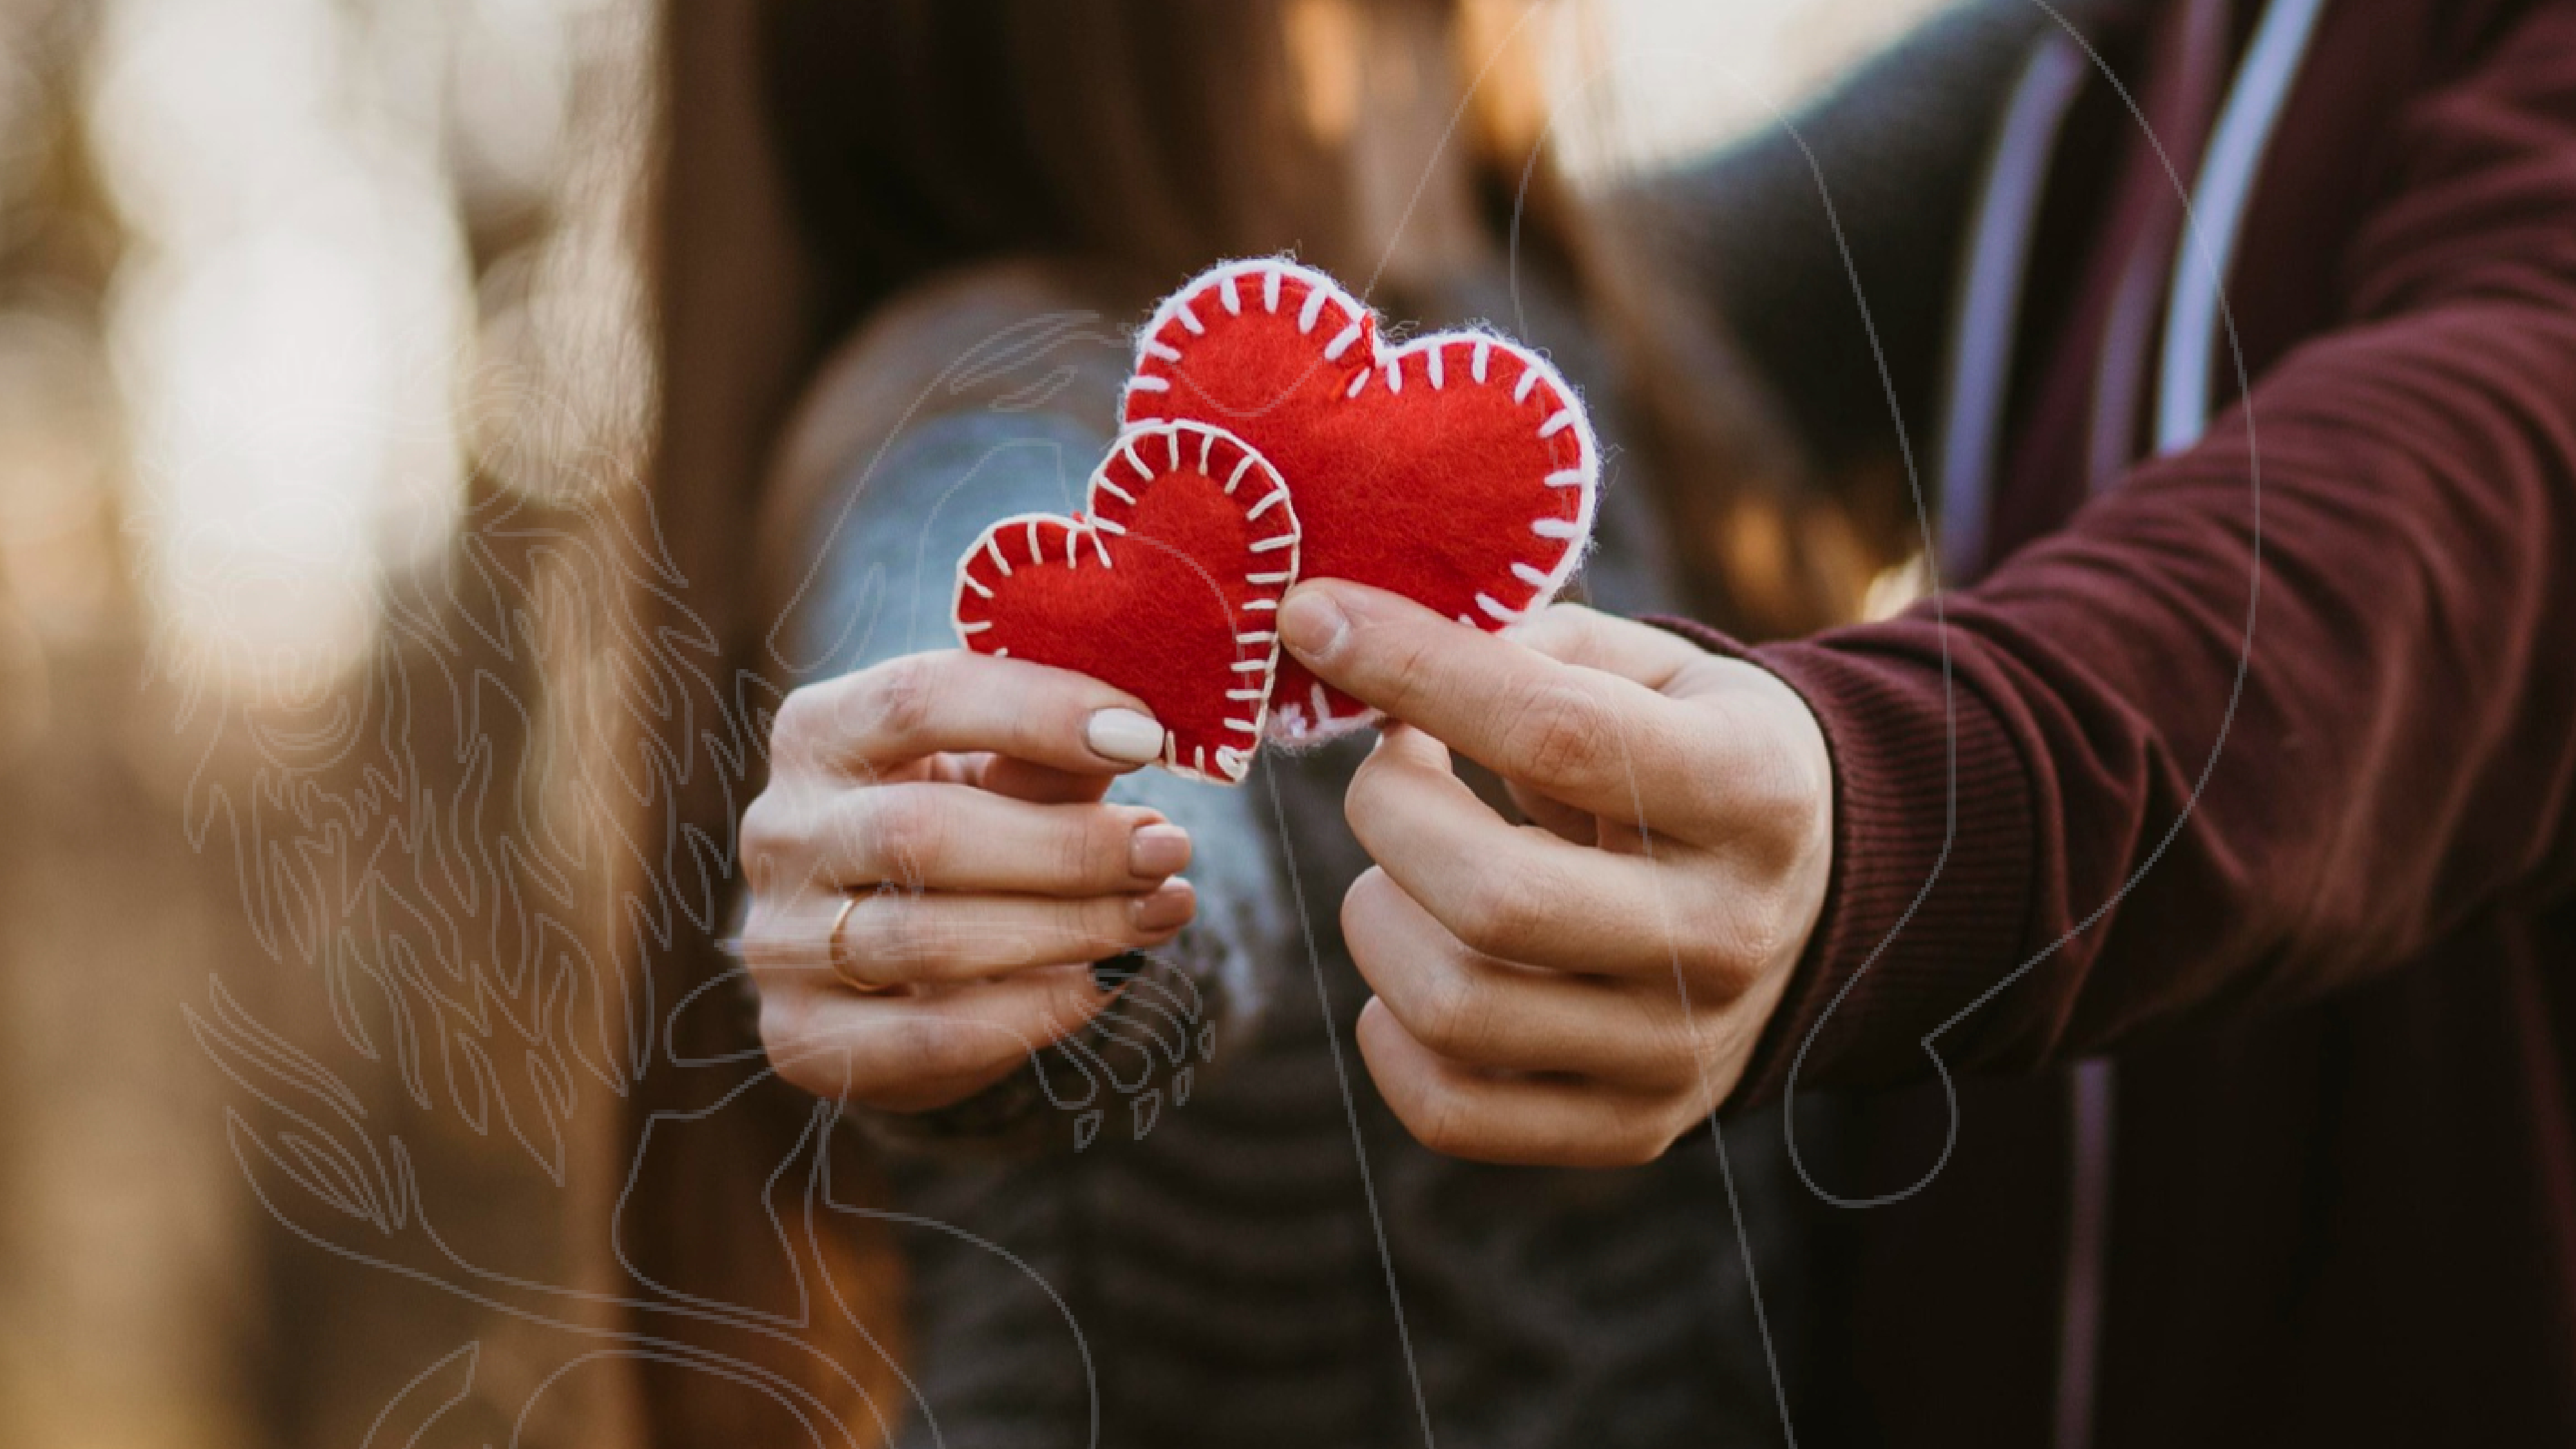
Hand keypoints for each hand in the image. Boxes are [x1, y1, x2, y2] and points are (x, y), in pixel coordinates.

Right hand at [740, 652, 1196, 1111]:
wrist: (879, 963)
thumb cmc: (955, 832)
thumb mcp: (996, 777)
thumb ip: (1050, 760)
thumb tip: (1139, 742)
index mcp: (820, 732)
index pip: (916, 699)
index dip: (1036, 712)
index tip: (1144, 735)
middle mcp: (779, 830)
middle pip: (921, 834)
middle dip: (1067, 846)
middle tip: (1170, 850)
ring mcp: (779, 941)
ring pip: (929, 938)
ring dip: (1068, 928)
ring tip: (1163, 911)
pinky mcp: (801, 1037)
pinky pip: (930, 1034)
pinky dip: (1034, 1012)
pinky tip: (1105, 983)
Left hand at [1278, 580, 1832, 1166]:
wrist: (1806, 898)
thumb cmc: (1690, 752)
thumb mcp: (1650, 669)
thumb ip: (1524, 647)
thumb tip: (1361, 647)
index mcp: (1751, 791)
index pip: (1555, 732)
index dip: (1416, 668)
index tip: (1316, 616)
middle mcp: (1728, 934)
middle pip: (1494, 898)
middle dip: (1388, 812)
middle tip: (1389, 770)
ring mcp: (1682, 1050)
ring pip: (1455, 1009)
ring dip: (1379, 918)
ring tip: (1403, 872)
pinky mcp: (1633, 1127)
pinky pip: (1450, 1111)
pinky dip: (1388, 1036)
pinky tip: (1413, 962)